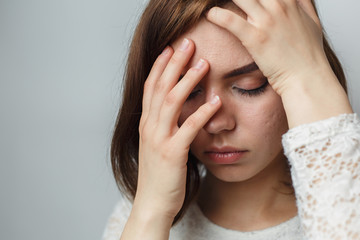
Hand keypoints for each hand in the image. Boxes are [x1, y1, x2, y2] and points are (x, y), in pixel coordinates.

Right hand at [134, 39, 220, 220]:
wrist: (152, 203)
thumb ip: (166, 126)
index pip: (150, 87)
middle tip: (187, 43)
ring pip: (171, 101)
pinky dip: (203, 112)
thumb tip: (181, 110)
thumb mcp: (158, 145)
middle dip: (174, 63)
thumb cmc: (159, 174)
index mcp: (147, 123)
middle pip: (160, 87)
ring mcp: (159, 139)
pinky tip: (216, 101)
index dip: (160, 66)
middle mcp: (150, 127)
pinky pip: (189, 128)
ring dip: (187, 80)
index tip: (170, 48)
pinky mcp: (173, 153)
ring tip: (203, 64)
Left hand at [206, 0, 326, 95]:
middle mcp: (278, 6)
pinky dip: (216, 15)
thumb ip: (303, 4)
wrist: (306, 77)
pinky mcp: (255, 38)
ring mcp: (266, 21)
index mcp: (289, 0)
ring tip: (207, 3)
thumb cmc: (308, 54)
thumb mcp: (312, 23)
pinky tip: (210, 15)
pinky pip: (230, 20)